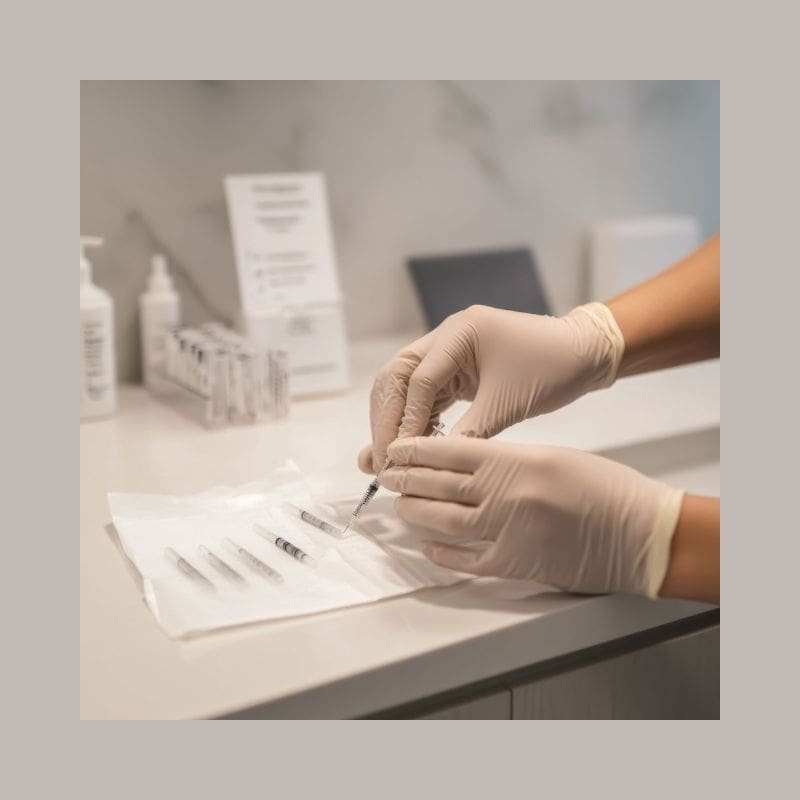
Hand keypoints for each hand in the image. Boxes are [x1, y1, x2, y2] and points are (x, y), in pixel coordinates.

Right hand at [358, 303, 623, 472]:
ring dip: (395, 422)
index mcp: (459, 333)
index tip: (398, 458)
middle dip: (386, 419)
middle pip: (396, 377)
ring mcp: (448, 352)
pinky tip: (410, 447)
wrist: (584, 354)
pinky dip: (415, 421)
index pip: (418, 380)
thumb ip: (467, 434)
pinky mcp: (455, 370)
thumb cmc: (553, 369)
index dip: (406, 421)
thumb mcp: (508, 405)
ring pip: (404, 387)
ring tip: (385, 458)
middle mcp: (446, 337)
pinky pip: (424, 396)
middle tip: (379, 458)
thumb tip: (431, 468)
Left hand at [381, 436, 684, 596]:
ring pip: (443, 520)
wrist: (639, 533)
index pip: (450, 451)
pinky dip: (441, 551)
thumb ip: (507, 460)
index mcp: (517, 459)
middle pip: (439, 485)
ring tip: (400, 505)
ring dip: (415, 512)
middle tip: (387, 476)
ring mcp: (507, 531)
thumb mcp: (552, 457)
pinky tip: (427, 543)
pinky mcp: (515, 564)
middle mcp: (506, 494)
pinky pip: (465, 559)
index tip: (395, 449)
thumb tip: (465, 466)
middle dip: (406, 479)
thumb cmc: (605, 488)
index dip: (416, 451)